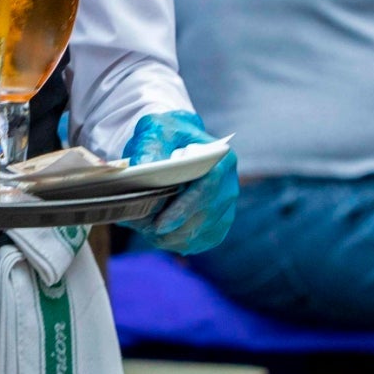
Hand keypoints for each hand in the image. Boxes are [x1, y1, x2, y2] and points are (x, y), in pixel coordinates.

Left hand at [120, 110, 237, 254]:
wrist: (175, 141)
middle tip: (144, 231)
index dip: (183, 209)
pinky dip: (182, 243)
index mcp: (220, 159)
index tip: (159, 225)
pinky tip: (162, 238)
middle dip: (174, 229)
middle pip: (206, 216)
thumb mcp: (155, 131)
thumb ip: (151, 147)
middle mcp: (229, 184)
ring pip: (204, 232)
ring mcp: (227, 205)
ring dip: (174, 238)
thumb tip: (143, 169)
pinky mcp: (220, 220)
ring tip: (146, 232)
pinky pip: (204, 240)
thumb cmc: (166, 134)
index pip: (207, 188)